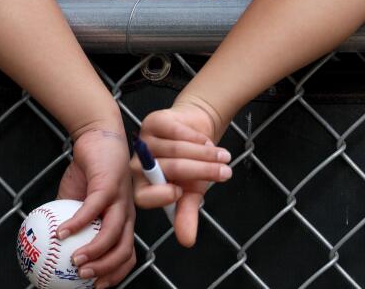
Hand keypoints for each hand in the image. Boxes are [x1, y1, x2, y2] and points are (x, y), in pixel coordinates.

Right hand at [56, 128, 135, 287]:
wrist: (97, 137)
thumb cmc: (89, 170)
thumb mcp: (78, 200)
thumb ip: (71, 220)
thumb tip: (51, 243)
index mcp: (122, 220)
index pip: (127, 255)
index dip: (114, 274)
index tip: (95, 285)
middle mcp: (126, 213)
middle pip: (123, 250)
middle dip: (105, 270)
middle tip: (82, 277)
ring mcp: (119, 200)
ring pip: (112, 234)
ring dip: (93, 252)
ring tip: (74, 261)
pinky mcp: (108, 185)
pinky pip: (92, 210)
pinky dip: (77, 224)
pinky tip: (61, 232)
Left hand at [132, 103, 232, 246]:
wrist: (194, 135)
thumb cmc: (190, 168)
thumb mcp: (190, 194)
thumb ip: (186, 215)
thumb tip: (187, 241)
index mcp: (143, 187)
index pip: (143, 196)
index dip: (160, 195)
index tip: (181, 193)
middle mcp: (138, 165)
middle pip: (169, 168)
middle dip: (201, 171)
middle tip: (226, 173)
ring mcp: (144, 141)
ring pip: (175, 149)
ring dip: (205, 153)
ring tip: (225, 157)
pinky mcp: (151, 122)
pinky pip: (176, 131)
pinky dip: (196, 137)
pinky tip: (207, 141)